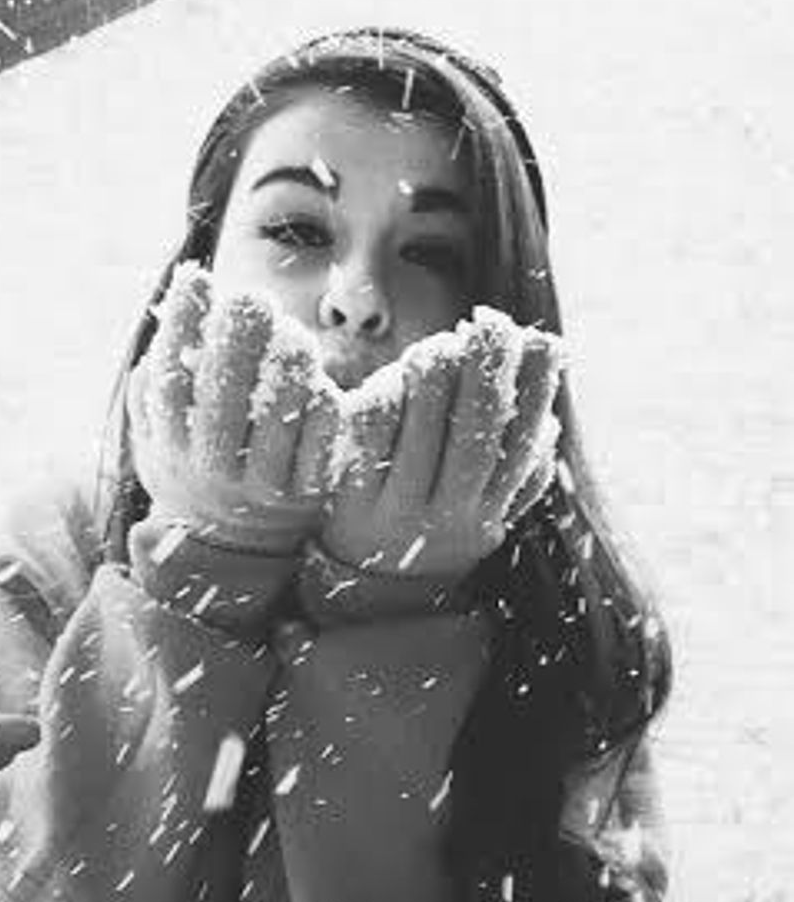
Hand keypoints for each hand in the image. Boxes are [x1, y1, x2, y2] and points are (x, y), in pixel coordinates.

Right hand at [128, 262, 340, 554]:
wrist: (230, 546)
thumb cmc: (193, 465)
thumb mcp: (157, 435)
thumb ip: (153, 386)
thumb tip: (172, 312)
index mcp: (171, 449)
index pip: (171, 379)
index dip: (184, 324)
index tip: (196, 278)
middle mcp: (212, 470)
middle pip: (224, 395)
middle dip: (238, 337)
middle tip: (250, 297)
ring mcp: (262, 485)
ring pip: (279, 415)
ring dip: (286, 364)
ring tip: (290, 333)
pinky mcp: (307, 493)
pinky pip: (321, 439)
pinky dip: (320, 401)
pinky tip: (316, 376)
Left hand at [321, 307, 563, 579]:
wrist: (359, 579)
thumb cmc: (429, 515)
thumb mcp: (477, 500)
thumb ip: (515, 456)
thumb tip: (553, 383)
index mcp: (487, 516)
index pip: (523, 446)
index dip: (534, 389)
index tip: (539, 340)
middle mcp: (447, 520)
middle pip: (478, 436)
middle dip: (489, 371)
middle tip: (491, 322)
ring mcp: (397, 512)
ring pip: (426, 434)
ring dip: (439, 378)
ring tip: (441, 344)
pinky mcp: (349, 498)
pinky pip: (373, 437)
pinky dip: (389, 397)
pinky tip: (397, 376)